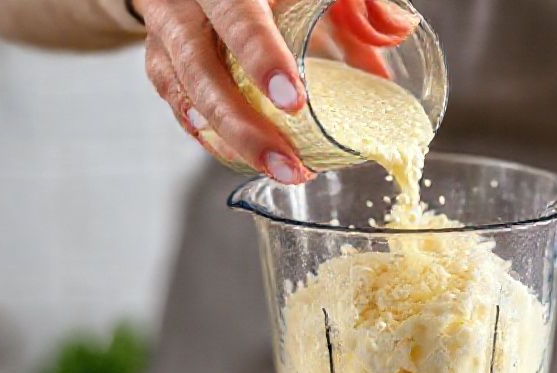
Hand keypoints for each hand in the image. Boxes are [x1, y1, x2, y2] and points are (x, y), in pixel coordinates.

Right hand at [136, 0, 415, 182]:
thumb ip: (359, 0)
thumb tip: (396, 30)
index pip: (240, 15)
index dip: (262, 57)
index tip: (293, 101)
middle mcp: (190, 3)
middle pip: (202, 66)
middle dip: (244, 124)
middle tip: (288, 163)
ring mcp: (169, 30)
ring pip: (184, 91)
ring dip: (230, 140)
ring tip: (280, 171)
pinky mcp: (160, 55)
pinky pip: (175, 100)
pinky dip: (205, 133)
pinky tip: (237, 156)